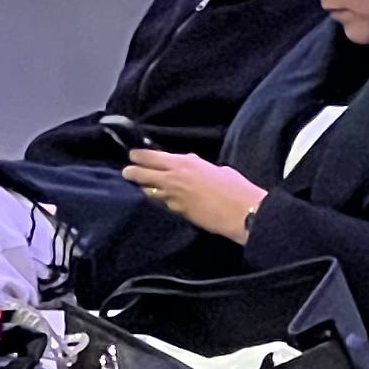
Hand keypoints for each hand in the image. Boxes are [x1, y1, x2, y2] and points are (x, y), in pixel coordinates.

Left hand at [119, 147, 263, 242]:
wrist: (241, 212)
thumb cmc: (235, 187)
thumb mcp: (216, 169)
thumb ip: (199, 166)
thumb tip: (193, 166)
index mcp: (185, 162)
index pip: (152, 156)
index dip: (139, 156)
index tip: (133, 155)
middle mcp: (174, 177)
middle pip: (143, 173)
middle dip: (132, 172)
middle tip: (126, 172)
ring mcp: (173, 197)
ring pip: (150, 191)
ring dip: (145, 189)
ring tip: (141, 187)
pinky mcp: (177, 213)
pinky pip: (163, 204)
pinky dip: (160, 202)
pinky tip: (159, 202)